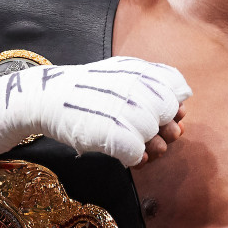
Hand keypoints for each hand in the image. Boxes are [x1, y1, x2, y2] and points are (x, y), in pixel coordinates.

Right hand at [0, 57, 191, 166]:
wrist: (44, 98)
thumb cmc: (86, 92)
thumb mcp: (121, 75)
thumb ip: (153, 88)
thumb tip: (182, 116)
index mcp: (137, 69)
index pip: (176, 89)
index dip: (172, 107)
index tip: (159, 115)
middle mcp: (132, 85)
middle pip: (167, 117)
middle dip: (161, 129)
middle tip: (142, 133)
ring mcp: (120, 108)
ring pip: (154, 137)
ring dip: (149, 147)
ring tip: (133, 145)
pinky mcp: (108, 133)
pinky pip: (136, 153)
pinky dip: (135, 158)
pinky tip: (126, 156)